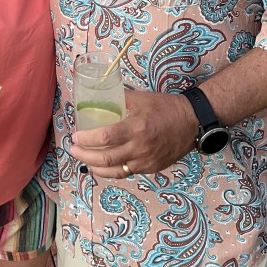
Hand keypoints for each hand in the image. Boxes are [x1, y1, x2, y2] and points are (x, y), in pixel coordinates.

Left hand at [70, 90, 196, 177]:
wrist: (192, 122)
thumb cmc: (166, 107)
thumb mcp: (142, 98)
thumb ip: (120, 98)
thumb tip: (99, 94)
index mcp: (137, 128)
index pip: (105, 138)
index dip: (87, 139)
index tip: (75, 136)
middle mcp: (140, 149)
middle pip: (106, 159)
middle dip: (85, 156)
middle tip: (73, 149)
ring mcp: (146, 162)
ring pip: (115, 171)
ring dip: (95, 167)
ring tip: (84, 160)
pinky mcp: (151, 169)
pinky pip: (127, 173)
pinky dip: (112, 171)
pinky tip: (103, 166)